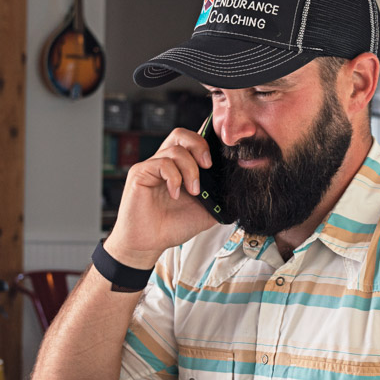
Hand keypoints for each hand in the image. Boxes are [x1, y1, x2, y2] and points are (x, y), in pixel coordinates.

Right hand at [105, 128, 219, 268]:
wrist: (149, 244)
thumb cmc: (172, 227)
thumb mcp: (206, 211)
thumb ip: (219, 195)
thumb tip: (238, 187)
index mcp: (180, 168)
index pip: (192, 142)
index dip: (207, 142)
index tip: (219, 158)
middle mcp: (165, 163)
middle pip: (181, 134)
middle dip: (199, 146)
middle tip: (208, 166)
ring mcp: (151, 166)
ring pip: (175, 148)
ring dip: (190, 169)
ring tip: (194, 191)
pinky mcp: (140, 172)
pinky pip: (162, 162)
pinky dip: (174, 178)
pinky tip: (175, 194)